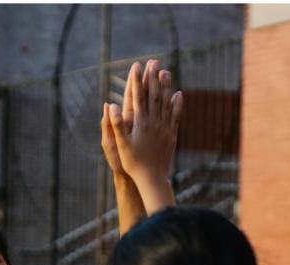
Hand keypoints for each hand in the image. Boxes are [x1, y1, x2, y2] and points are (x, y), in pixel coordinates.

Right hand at [108, 60, 183, 192]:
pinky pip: (175, 115)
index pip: (137, 96)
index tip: (136, 66)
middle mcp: (154, 122)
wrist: (152, 178)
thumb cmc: (133, 163)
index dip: (136, 80)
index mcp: (140, 123)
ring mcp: (164, 127)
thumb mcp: (120, 145)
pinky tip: (179, 94)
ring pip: (166, 102)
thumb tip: (110, 105)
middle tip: (153, 61)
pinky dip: (177, 103)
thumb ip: (116, 124)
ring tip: (166, 71)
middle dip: (152, 77)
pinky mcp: (171, 134)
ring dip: (166, 86)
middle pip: (154, 95)